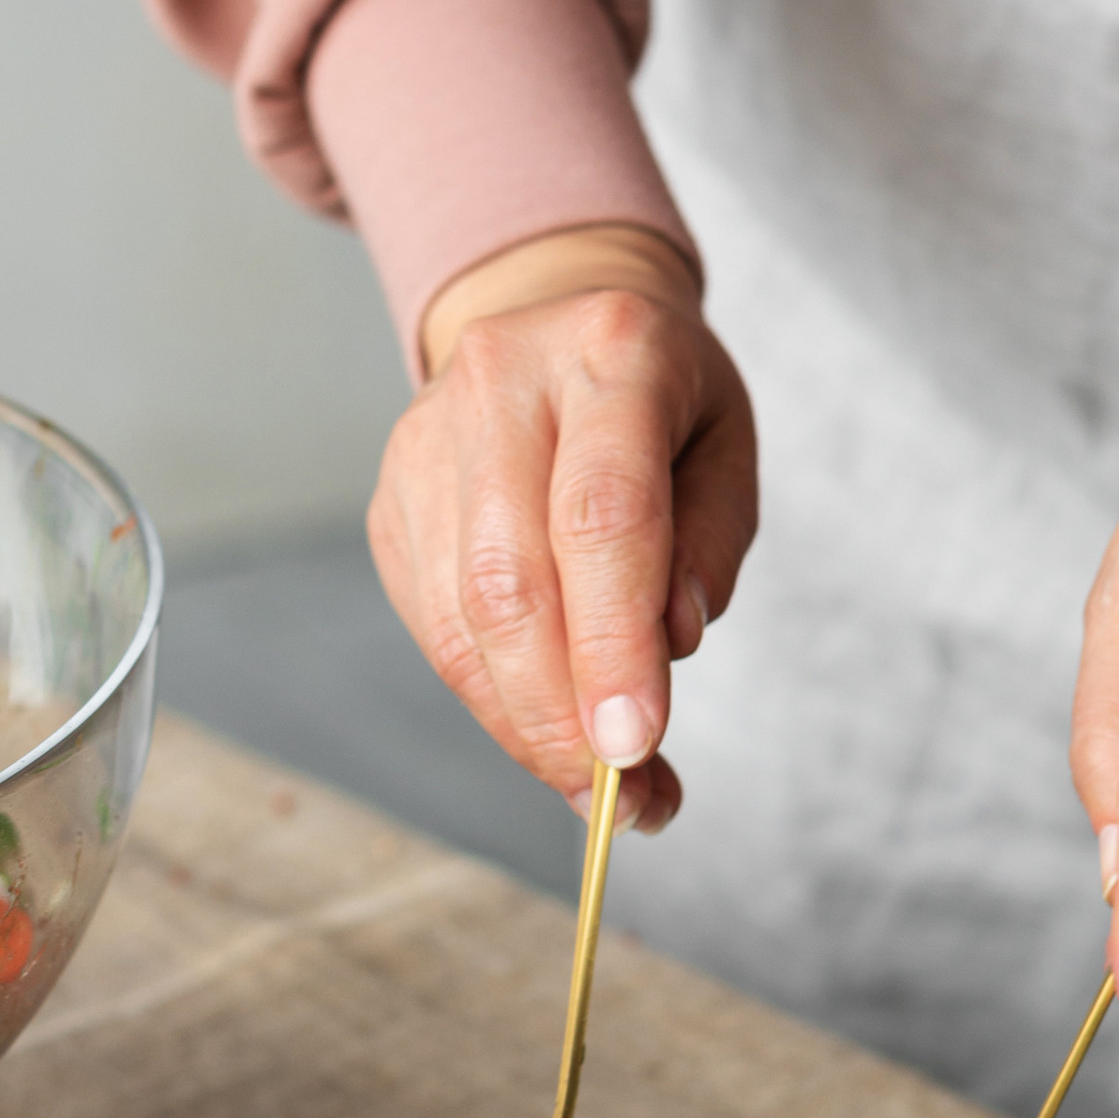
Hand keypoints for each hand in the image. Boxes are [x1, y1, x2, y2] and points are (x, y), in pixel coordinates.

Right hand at [367, 224, 758, 828]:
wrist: (554, 317)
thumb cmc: (660, 398)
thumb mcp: (726, 445)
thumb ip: (708, 545)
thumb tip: (669, 650)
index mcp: (610, 352)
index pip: (602, 516)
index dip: (614, 645)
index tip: (639, 749)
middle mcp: (501, 384)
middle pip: (513, 582)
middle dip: (563, 714)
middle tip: (623, 800)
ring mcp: (426, 442)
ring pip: (461, 618)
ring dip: (527, 727)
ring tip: (599, 790)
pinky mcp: (392, 501)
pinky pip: (435, 628)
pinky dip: (492, 699)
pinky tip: (546, 731)